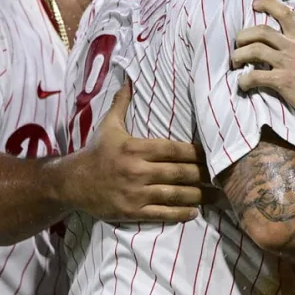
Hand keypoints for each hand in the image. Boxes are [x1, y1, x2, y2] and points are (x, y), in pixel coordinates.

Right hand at [59, 80, 210, 221]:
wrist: (71, 182)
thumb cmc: (96, 152)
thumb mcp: (108, 126)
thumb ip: (122, 104)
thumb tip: (129, 80)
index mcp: (136, 148)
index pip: (174, 150)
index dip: (196, 153)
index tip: (214, 153)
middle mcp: (137, 170)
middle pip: (179, 172)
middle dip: (203, 175)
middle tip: (223, 176)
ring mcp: (135, 193)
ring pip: (174, 194)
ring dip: (198, 196)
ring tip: (216, 196)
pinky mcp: (131, 211)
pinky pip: (161, 214)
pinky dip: (180, 214)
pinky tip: (194, 212)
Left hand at [232, 0, 294, 125]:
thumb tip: (280, 50)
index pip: (285, 14)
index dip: (267, 4)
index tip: (255, 4)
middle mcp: (293, 48)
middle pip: (261, 31)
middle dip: (243, 36)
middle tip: (238, 45)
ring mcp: (288, 63)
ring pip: (255, 50)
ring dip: (239, 56)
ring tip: (235, 64)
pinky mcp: (283, 80)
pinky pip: (256, 76)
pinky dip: (244, 80)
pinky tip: (243, 84)